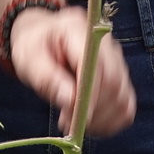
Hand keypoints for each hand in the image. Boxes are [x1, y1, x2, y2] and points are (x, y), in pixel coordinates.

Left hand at [8, 6, 136, 137]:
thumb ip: (47, 78)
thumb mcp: (28, 60)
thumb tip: (71, 101)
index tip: (79, 118)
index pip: (97, 65)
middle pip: (115, 84)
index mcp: (78, 30)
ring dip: (101, 118)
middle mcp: (105, 43)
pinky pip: (125, 106)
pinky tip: (88, 121)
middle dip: (94, 110)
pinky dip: (109, 120)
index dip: (91, 95)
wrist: (42, 38)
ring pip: (122, 98)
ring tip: (73, 121)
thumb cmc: (34, 47)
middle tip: (68, 123)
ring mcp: (117, 60)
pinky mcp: (121, 78)